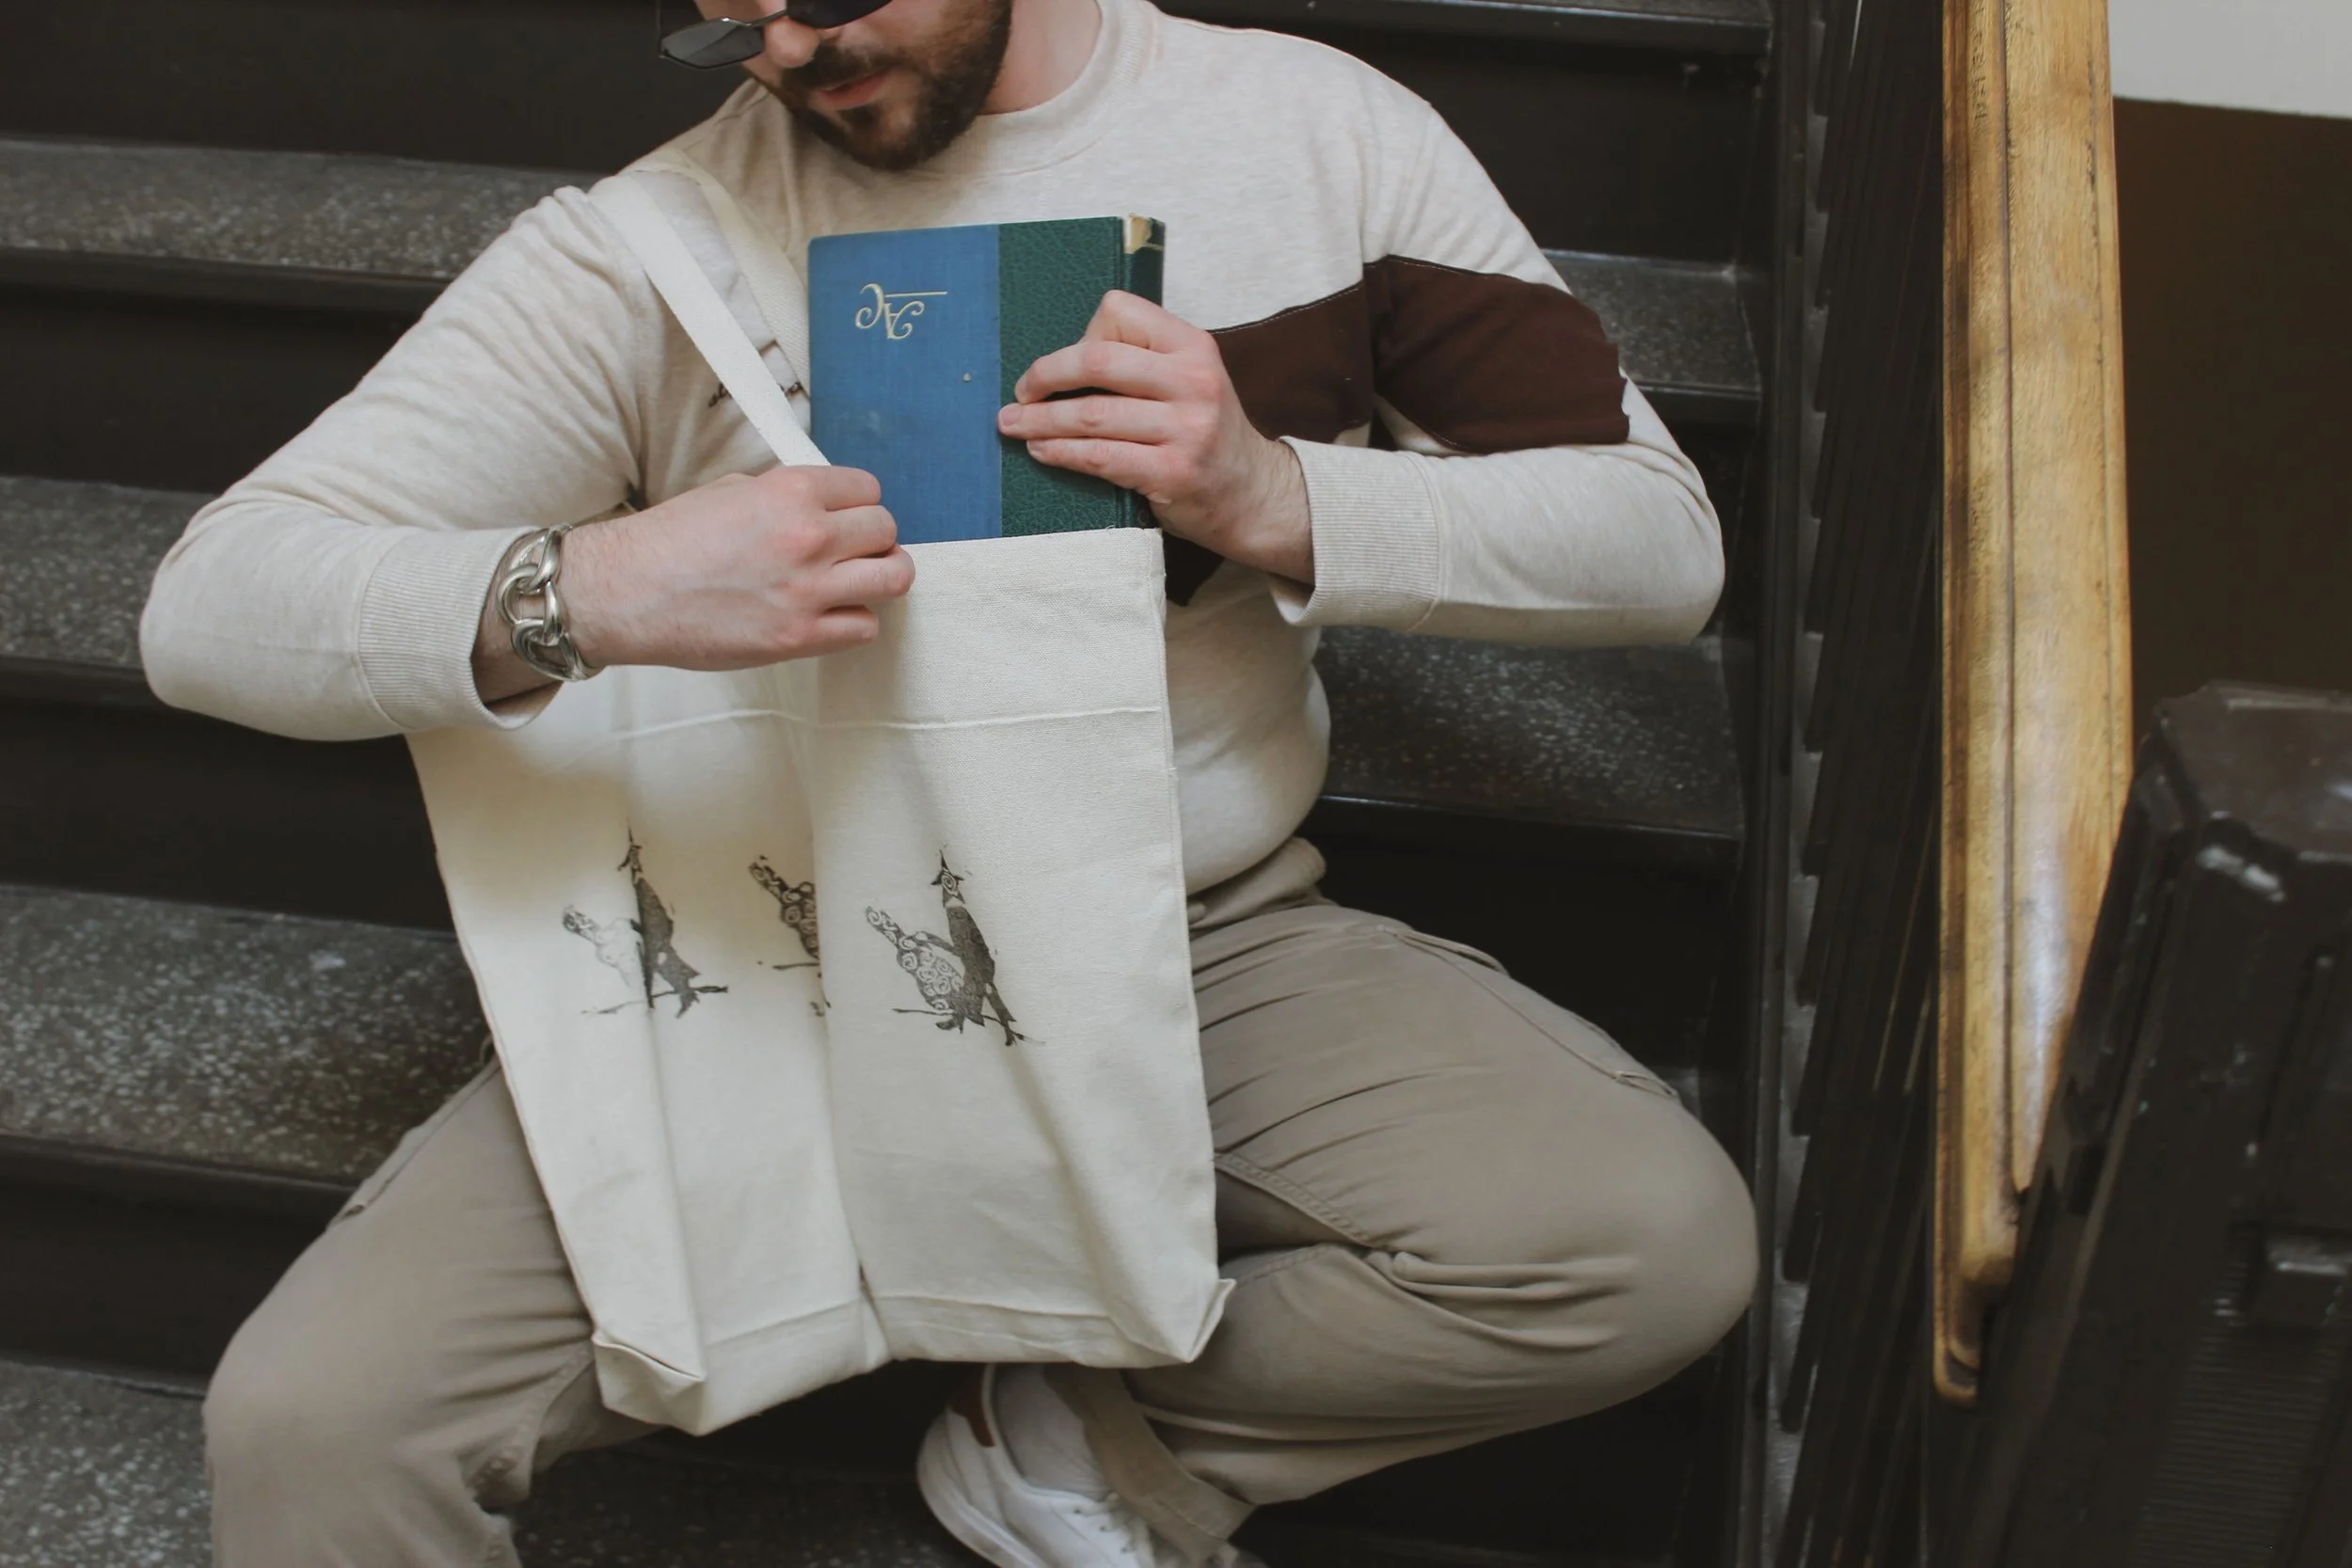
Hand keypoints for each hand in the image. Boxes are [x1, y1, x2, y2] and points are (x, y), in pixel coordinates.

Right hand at [473, 466, 911, 702]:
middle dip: (872, 539)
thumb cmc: (671, 540)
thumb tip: (822, 505)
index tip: (846, 517)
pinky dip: (855, 622)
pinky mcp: (799, 637)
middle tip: (852, 552)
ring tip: (857, 583)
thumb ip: (785, 496)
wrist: (627, 592)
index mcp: (791, 491)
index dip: (858, 503)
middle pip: (886, 530)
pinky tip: (830, 617)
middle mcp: (808, 536)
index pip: (867, 488)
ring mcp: (808, 590)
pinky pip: (866, 627)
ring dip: (880, 578)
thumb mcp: (731, 491)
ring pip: (894, 577)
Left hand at [998, 291, 1311, 583]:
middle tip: (1020, 393)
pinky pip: (1100, 457)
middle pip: (1097, 360)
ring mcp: (1187, 428)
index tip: (1065, 365)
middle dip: (1046, 375)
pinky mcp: (1173, 472)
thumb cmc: (1205, 434)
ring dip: (1040, 420)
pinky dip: (1060, 452)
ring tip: (1013, 425)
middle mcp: (1194, 380)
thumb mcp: (1189, 380)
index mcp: (1193, 346)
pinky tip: (1041, 450)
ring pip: (1091, 414)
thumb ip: (1141, 363)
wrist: (1253, 494)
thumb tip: (1058, 365)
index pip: (1119, 312)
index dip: (1081, 335)